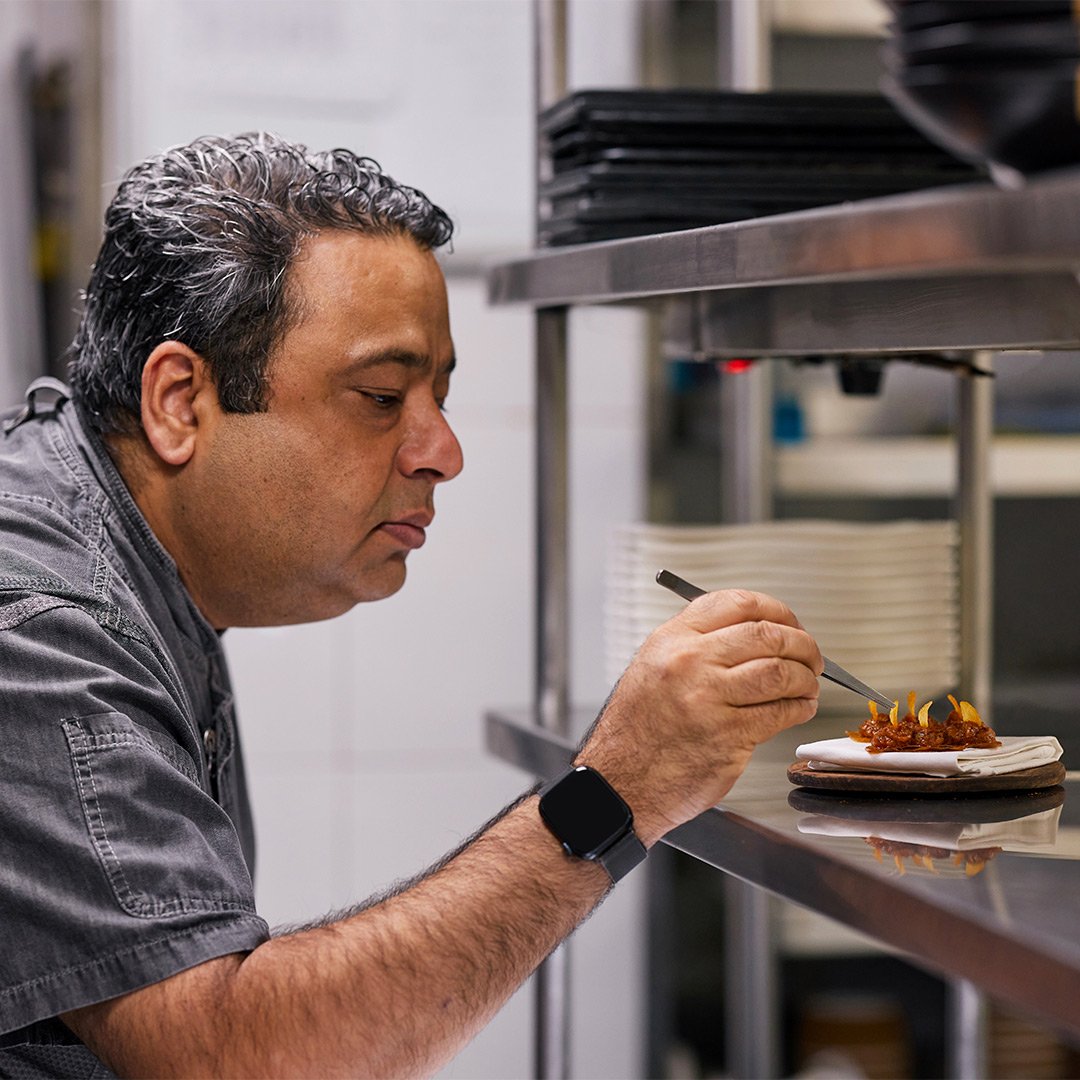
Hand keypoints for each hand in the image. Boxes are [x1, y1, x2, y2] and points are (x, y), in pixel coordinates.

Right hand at [577, 589, 822, 844]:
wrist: (621, 780)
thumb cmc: (639, 728)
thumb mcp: (654, 665)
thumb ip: (699, 643)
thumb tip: (757, 633)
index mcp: (673, 639)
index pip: (738, 603)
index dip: (776, 610)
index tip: (790, 622)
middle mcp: (690, 662)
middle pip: (767, 634)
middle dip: (802, 645)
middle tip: (811, 656)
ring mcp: (709, 699)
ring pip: (781, 672)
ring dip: (806, 678)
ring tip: (808, 684)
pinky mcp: (728, 736)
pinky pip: (780, 712)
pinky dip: (800, 707)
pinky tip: (800, 707)